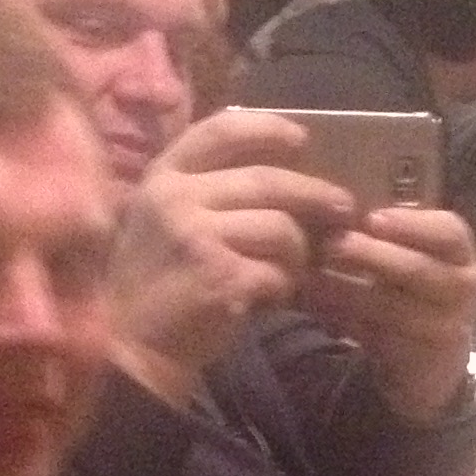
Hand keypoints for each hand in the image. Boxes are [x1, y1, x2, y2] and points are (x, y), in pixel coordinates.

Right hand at [114, 109, 361, 399]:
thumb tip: (285, 169)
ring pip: (281, 228)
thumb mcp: (163, 219)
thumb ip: (207, 189)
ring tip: (289, 270)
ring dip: (299, 253)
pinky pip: (278, 271)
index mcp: (163, 177)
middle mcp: (177, 198)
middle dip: (315, 194)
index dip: (268, 129)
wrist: (132, 347)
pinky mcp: (221, 277)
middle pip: (268, 180)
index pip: (222, 128)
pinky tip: (270, 296)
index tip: (300, 140)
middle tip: (344, 208)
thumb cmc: (156, 282)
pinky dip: (284, 287)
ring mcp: (198, 236)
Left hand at [299, 205, 475, 421]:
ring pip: (393, 309)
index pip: (448, 233)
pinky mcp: (420, 359)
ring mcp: (445, 328)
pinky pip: (377, 338)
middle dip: (373, 256)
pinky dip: (343, 322)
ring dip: (347, 292)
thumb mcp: (411, 253)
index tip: (372, 219)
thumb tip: (336, 205)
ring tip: (310, 278)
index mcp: (461, 254)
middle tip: (332, 244)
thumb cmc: (413, 287)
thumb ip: (385, 231)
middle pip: (419, 270)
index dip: (411, 225)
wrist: (431, 353)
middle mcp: (461, 289)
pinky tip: (316, 307)